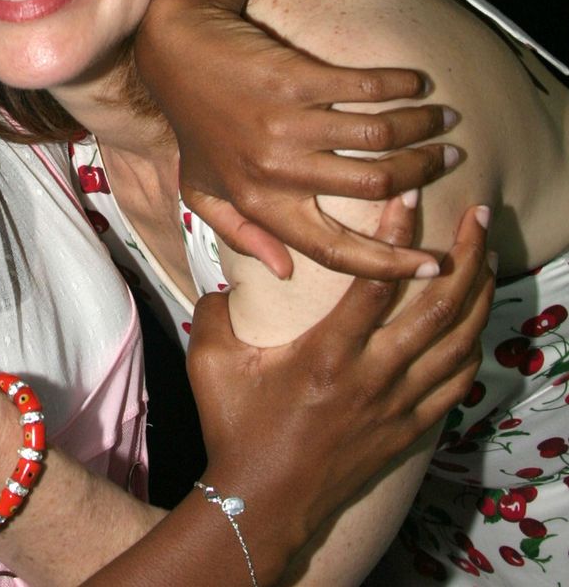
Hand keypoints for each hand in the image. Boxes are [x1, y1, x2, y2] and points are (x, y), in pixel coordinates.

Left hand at [135, 4, 458, 278]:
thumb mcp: (201, 189)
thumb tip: (285, 273)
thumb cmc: (194, 123)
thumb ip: (240, 234)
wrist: (176, 51)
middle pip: (377, 184)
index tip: (434, 265)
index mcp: (258, 202)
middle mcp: (274, 169)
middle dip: (425, 173)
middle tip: (450, 158)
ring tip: (445, 120)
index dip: (389, 264)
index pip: (333, 250)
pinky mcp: (294, 78)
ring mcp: (285, 122)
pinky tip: (416, 83)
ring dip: (424, 127)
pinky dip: (402, 85)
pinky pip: (366, 87)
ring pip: (380, 134)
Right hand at [187, 196, 491, 550]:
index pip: (375, 283)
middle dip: (465, 255)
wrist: (264, 499)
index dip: (398, 236)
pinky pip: (457, 384)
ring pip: (458, 342)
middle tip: (476, 216)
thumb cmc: (235, 426)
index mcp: (327, 354)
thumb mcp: (210, 361)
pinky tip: (475, 322)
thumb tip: (226, 276)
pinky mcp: (408, 429)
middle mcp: (373, 376)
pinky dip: (473, 347)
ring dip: (479, 295)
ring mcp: (397, 405)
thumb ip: (216, 309)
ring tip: (485, 256)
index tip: (412, 197)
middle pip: (437, 307)